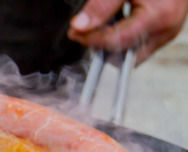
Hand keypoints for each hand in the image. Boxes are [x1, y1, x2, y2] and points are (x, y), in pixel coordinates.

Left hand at [68, 0, 187, 63]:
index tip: (75, 33)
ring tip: (102, 24)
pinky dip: (123, 38)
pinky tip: (116, 23)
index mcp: (159, 16)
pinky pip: (139, 45)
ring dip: (112, 43)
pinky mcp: (165, 32)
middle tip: (85, 30)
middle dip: (101, 45)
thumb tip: (80, 26)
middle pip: (124, 53)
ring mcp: (167, 33)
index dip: (92, 39)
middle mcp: (166, 29)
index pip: (117, 41)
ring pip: (131, 53)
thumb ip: (102, 6)